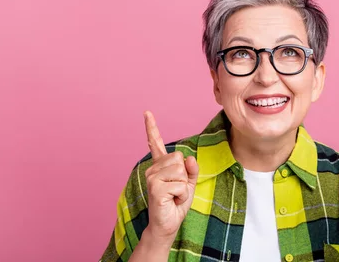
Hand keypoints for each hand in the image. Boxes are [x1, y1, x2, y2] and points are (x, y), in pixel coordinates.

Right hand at [143, 111, 198, 242]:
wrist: (168, 225)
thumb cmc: (176, 204)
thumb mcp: (190, 184)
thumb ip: (192, 169)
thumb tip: (189, 158)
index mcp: (161, 166)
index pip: (156, 143)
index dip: (151, 128)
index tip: (147, 112)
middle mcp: (153, 169)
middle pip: (179, 158)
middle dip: (185, 176)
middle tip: (177, 190)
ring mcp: (152, 177)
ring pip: (181, 171)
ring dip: (184, 187)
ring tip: (174, 196)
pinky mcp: (155, 187)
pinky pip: (180, 184)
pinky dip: (182, 194)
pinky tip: (172, 201)